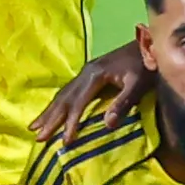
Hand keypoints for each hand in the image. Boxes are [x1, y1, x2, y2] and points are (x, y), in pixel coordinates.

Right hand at [29, 40, 152, 143]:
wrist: (150, 43)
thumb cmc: (146, 64)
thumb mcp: (139, 84)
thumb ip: (123, 103)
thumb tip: (106, 125)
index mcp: (95, 75)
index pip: (78, 103)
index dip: (71, 123)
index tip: (64, 141)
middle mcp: (86, 72)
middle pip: (64, 99)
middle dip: (51, 119)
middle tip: (37, 138)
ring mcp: (86, 71)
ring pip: (63, 94)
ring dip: (49, 112)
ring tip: (34, 127)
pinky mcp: (90, 73)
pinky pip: (68, 90)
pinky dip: (57, 103)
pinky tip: (51, 110)